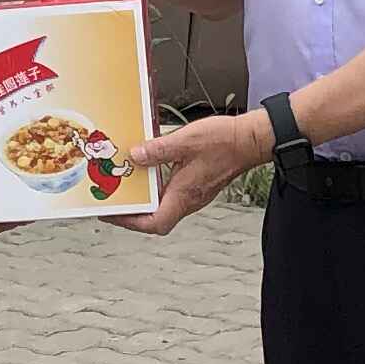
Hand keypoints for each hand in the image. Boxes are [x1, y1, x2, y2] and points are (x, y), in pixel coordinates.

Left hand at [112, 107, 274, 236]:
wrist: (251, 139)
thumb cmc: (224, 142)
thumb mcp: (184, 142)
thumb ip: (157, 150)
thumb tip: (135, 156)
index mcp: (184, 196)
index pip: (154, 224)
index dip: (130, 222)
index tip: (112, 214)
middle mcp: (189, 200)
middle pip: (155, 218)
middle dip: (132, 212)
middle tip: (113, 201)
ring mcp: (194, 194)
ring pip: (163, 206)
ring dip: (144, 200)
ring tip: (126, 187)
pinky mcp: (197, 185)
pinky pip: (172, 193)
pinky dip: (156, 188)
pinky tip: (148, 172)